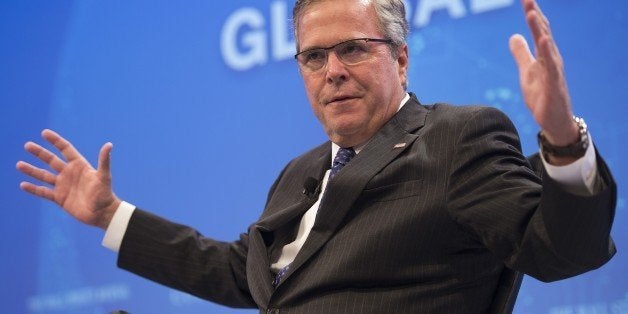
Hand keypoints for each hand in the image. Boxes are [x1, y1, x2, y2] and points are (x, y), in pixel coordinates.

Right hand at [16, 129, 120, 228]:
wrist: (102, 213)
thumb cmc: (105, 194)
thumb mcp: (104, 176)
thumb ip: (104, 161)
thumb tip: (109, 144)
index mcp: (79, 166)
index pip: (65, 149)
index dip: (56, 141)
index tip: (44, 133)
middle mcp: (69, 174)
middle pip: (51, 160)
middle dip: (40, 153)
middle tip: (27, 145)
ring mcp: (63, 186)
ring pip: (44, 175)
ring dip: (32, 170)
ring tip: (19, 164)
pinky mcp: (59, 198)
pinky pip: (44, 192)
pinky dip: (34, 189)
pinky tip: (23, 185)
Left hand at [509, 0, 578, 147]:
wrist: (554, 122)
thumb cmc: (542, 96)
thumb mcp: (527, 72)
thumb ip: (521, 54)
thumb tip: (514, 36)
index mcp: (544, 56)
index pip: (538, 31)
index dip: (532, 14)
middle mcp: (551, 60)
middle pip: (542, 33)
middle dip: (535, 16)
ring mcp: (554, 72)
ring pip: (547, 47)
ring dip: (539, 30)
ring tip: (532, 14)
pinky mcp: (554, 85)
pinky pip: (551, 67)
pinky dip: (547, 53)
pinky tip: (543, 41)